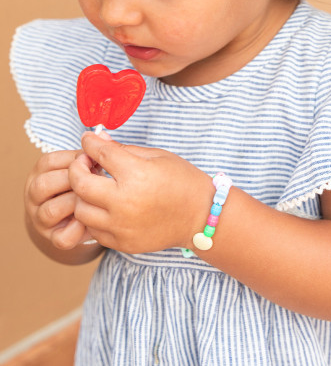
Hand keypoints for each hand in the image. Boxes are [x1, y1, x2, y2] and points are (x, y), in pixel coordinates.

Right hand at [25, 150, 94, 249]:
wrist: (79, 214)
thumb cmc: (84, 184)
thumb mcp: (83, 167)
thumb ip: (90, 155)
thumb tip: (104, 136)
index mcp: (40, 172)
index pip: (49, 161)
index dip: (75, 159)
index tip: (96, 161)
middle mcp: (34, 195)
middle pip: (43, 185)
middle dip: (73, 181)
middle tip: (96, 180)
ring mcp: (41, 218)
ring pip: (50, 210)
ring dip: (77, 203)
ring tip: (96, 198)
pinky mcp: (53, 238)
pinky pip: (62, 237)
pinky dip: (80, 228)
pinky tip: (94, 218)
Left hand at [68, 132, 212, 253]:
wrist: (202, 216)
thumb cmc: (183, 181)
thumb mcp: (158, 156)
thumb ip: (124, 150)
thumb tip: (98, 140)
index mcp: (137, 174)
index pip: (100, 153)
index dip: (90, 142)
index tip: (88, 139)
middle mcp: (125, 202)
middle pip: (80, 184)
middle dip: (77, 169)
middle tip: (85, 163)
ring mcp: (122, 226)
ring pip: (81, 210)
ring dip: (84, 196)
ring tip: (96, 188)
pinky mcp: (123, 243)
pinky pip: (94, 230)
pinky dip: (95, 217)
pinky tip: (106, 207)